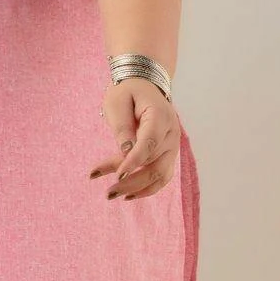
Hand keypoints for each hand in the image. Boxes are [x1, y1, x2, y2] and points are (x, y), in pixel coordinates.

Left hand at [89, 78, 179, 200]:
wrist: (144, 84)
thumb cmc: (127, 91)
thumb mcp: (117, 102)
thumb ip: (122, 127)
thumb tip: (125, 155)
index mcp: (159, 116)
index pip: (149, 143)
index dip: (134, 161)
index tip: (117, 175)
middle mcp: (171, 133)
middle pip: (154, 163)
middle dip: (131, 180)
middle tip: (107, 192)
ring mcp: (172, 146)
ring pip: (161, 174)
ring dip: (138, 188)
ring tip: (113, 195)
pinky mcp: (168, 154)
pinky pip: (162, 176)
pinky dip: (147, 188)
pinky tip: (128, 195)